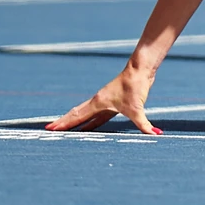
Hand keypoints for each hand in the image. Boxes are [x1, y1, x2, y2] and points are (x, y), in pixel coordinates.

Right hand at [45, 65, 159, 134]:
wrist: (141, 69)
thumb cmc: (136, 86)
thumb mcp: (138, 108)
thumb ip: (144, 124)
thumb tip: (155, 135)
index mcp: (99, 103)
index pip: (77, 116)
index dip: (64, 124)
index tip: (49, 129)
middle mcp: (98, 101)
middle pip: (77, 114)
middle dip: (64, 123)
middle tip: (49, 130)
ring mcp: (105, 101)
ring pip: (86, 114)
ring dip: (76, 122)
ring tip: (65, 130)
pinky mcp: (114, 101)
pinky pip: (97, 115)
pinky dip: (90, 122)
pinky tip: (89, 127)